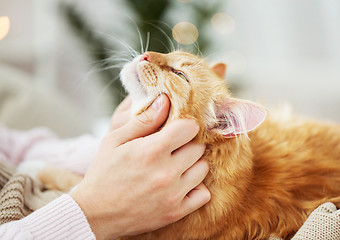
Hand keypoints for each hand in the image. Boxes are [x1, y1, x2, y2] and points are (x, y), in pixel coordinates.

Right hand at [71, 94, 210, 239]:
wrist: (95, 214)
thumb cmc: (103, 173)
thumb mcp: (115, 140)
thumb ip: (143, 120)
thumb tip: (165, 100)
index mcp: (153, 150)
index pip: (190, 128)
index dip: (183, 125)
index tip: (176, 129)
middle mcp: (167, 172)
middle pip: (198, 147)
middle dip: (187, 144)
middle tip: (173, 148)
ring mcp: (174, 194)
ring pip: (203, 168)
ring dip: (192, 164)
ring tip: (175, 165)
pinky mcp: (176, 211)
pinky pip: (203, 194)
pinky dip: (196, 187)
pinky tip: (180, 184)